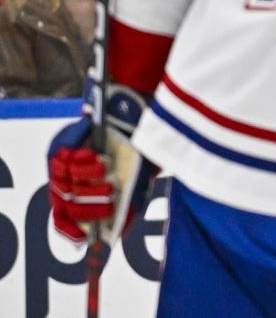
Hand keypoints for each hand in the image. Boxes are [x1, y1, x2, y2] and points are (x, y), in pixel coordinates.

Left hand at [47, 85, 155, 243]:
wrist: (135, 117)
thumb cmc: (138, 152)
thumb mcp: (137, 184)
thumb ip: (127, 209)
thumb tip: (117, 236)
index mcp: (84, 196)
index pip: (66, 222)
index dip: (72, 231)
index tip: (84, 235)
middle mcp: (69, 184)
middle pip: (66, 207)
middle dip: (89, 204)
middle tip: (111, 192)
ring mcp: (62, 167)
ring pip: (64, 184)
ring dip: (87, 178)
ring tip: (106, 167)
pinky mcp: (59, 147)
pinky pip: (63, 161)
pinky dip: (81, 161)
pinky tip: (94, 155)